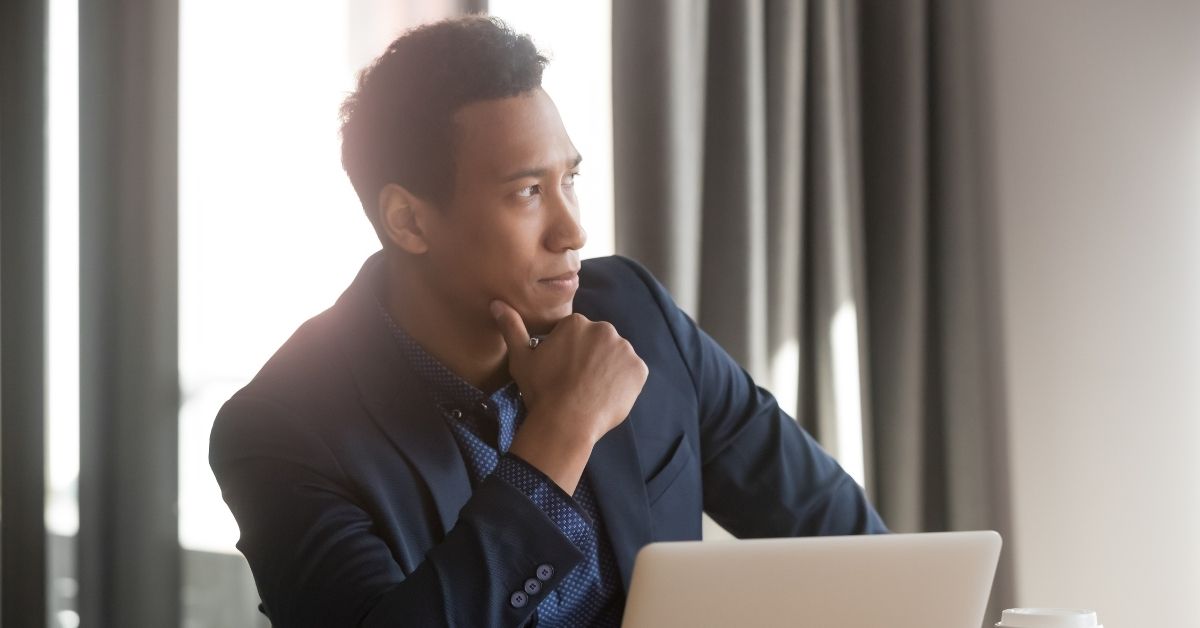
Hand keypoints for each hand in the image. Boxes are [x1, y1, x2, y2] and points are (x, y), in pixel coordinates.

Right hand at [490, 300, 647, 491]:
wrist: (566, 421)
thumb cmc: (541, 390)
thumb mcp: (521, 358)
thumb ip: (511, 327)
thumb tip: (496, 303)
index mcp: (576, 322)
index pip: (576, 334)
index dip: (568, 354)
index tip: (561, 371)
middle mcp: (604, 329)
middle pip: (598, 343)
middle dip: (590, 358)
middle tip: (577, 383)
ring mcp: (624, 349)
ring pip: (616, 357)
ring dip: (608, 369)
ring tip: (591, 391)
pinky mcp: (638, 369)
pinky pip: (632, 374)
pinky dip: (624, 384)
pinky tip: (607, 396)